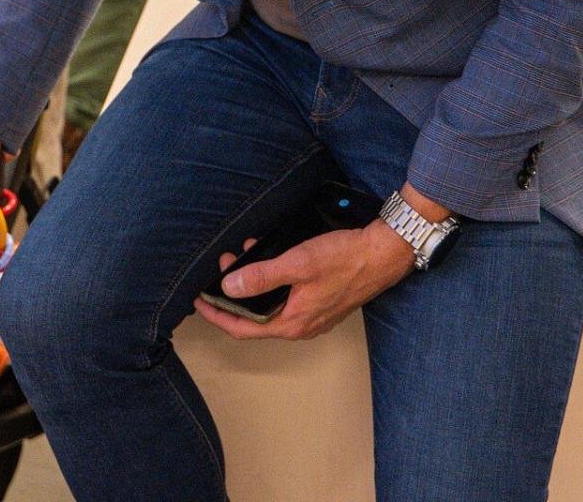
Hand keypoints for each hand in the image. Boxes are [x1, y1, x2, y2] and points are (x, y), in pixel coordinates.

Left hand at [192, 221, 415, 340]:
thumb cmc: (345, 258)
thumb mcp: (296, 263)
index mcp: (291, 323)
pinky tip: (272, 260)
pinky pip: (287, 298)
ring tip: (245, 255)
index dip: (216, 315)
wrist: (383, 254)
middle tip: (224, 266)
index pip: (241, 329)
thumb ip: (261, 277)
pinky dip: (273, 282)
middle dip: (235, 292)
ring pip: (272, 306)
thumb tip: (229, 287)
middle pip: (255, 318)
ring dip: (255, 284)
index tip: (199, 301)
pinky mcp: (322, 303)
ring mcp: (313, 317)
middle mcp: (301, 326)